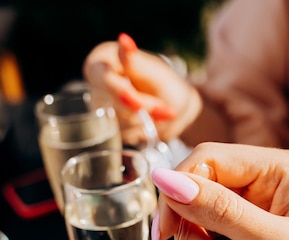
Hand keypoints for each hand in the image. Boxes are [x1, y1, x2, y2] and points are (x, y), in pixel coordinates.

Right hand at [82, 34, 201, 144]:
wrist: (177, 108)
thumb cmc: (165, 82)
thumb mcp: (153, 70)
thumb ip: (135, 62)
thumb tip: (124, 40)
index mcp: (100, 61)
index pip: (103, 80)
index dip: (122, 93)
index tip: (140, 102)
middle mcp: (96, 85)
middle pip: (113, 104)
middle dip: (143, 108)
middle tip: (165, 108)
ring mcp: (101, 109)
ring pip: (120, 123)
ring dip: (146, 121)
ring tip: (160, 111)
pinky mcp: (110, 129)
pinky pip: (124, 136)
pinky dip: (143, 131)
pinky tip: (151, 122)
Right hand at [150, 143, 288, 239]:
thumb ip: (220, 211)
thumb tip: (166, 179)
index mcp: (276, 169)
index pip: (207, 160)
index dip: (178, 191)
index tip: (165, 231)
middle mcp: (263, 187)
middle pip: (198, 195)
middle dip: (194, 234)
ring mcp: (255, 217)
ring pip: (201, 225)